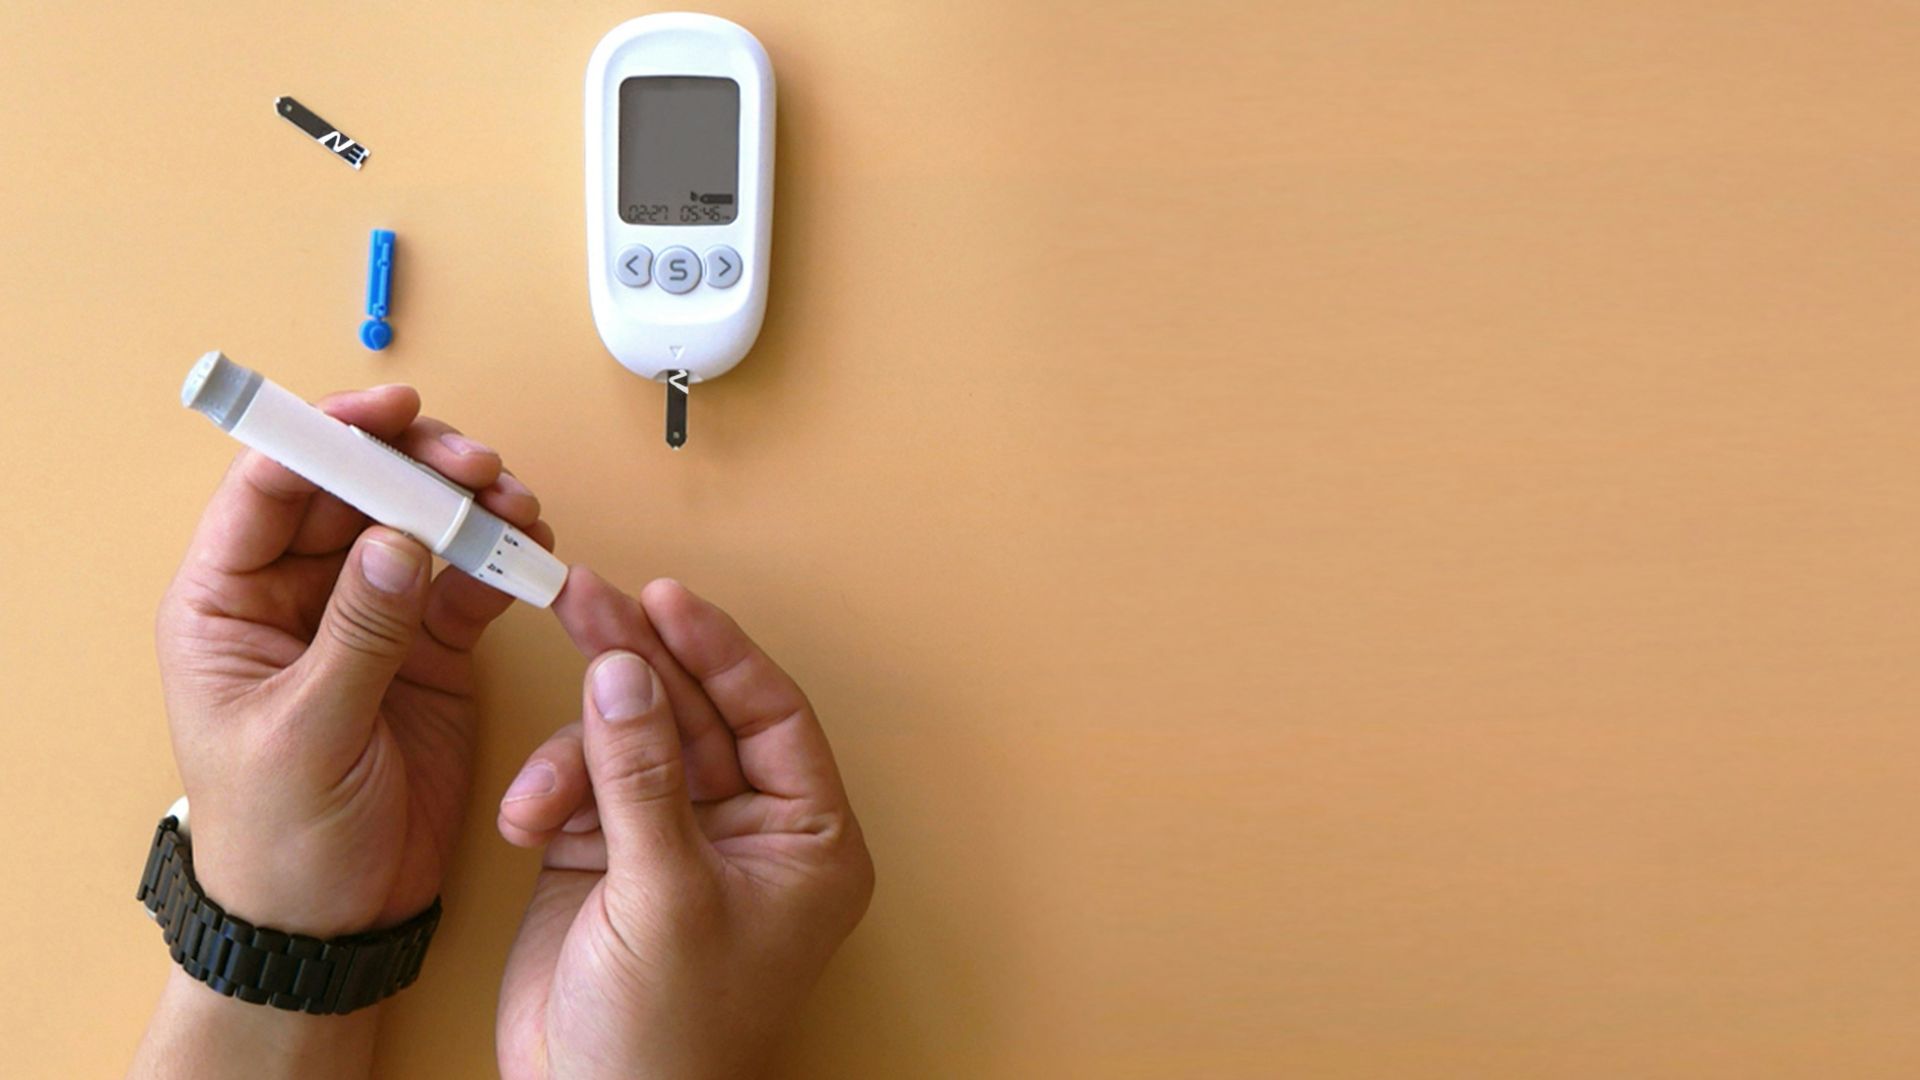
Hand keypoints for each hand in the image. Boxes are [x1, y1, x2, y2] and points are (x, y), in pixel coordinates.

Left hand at [155, 385, 553, 937]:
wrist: (333, 922)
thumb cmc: (281, 839)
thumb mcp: (308, 734)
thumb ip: (356, 634)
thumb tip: (400, 541)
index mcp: (228, 605)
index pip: (269, 489)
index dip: (326, 437)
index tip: (390, 412)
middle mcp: (296, 595)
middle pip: (355, 490)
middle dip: (419, 466)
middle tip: (478, 467)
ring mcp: (368, 616)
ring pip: (419, 524)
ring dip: (471, 505)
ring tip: (518, 509)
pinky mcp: (429, 647)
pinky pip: (467, 578)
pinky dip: (502, 558)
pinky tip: (531, 551)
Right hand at [494, 570, 874, 1079]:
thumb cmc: (670, 1036)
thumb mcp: (665, 894)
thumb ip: (644, 775)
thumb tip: (626, 670)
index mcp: (806, 838)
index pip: (771, 712)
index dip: (718, 649)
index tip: (664, 598)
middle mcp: (748, 829)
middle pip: (696, 711)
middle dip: (638, 662)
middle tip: (584, 598)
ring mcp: (677, 838)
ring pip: (630, 742)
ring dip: (577, 751)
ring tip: (543, 795)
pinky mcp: (611, 853)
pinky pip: (584, 784)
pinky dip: (551, 794)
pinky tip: (530, 822)